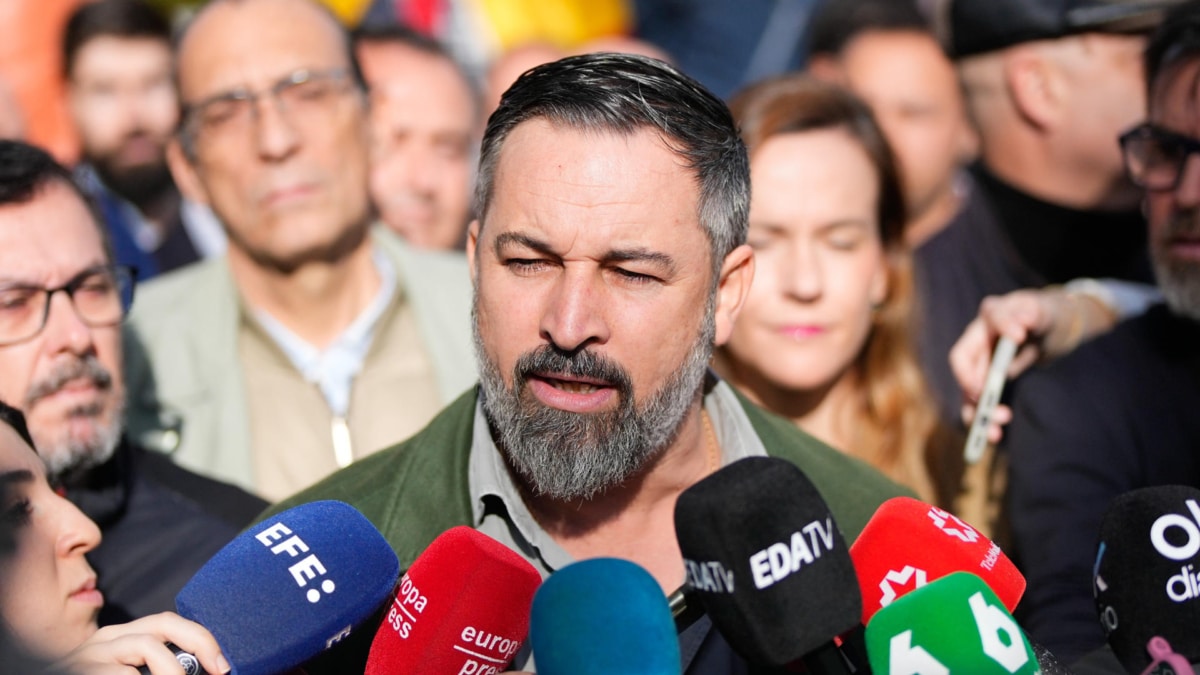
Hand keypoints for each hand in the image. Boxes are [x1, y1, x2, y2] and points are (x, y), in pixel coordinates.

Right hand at [54, 612, 228, 674]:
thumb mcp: (126, 673)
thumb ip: (155, 668)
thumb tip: (205, 670)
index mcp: (120, 637)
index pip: (168, 623)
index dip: (201, 639)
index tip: (224, 664)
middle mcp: (105, 640)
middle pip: (162, 624)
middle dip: (199, 641)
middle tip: (219, 668)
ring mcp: (88, 656)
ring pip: (146, 648)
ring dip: (172, 670)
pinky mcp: (79, 672)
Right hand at [950, 288, 1114, 441]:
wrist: (1048, 332)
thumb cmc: (1044, 316)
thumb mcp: (1044, 311)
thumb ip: (1034, 313)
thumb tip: (1023, 320)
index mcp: (992, 315)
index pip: (991, 317)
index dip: (1001, 329)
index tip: (1020, 336)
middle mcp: (979, 340)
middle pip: (966, 367)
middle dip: (977, 391)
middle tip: (997, 407)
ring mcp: (981, 363)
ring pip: (970, 392)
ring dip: (978, 414)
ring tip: (994, 433)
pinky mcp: (987, 382)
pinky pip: (980, 403)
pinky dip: (985, 420)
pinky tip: (994, 435)